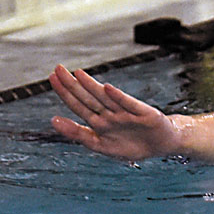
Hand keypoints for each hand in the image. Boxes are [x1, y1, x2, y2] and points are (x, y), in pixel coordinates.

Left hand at [49, 65, 181, 159]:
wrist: (162, 145)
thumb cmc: (132, 145)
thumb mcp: (101, 145)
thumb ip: (78, 134)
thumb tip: (53, 120)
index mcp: (99, 122)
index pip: (78, 105)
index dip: (65, 92)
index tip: (52, 78)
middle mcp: (111, 114)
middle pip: (89, 97)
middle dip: (72, 84)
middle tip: (58, 68)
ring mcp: (127, 113)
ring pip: (105, 98)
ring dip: (91, 86)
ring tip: (77, 74)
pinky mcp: (145, 113)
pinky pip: (129, 105)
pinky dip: (118, 97)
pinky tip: (107, 88)